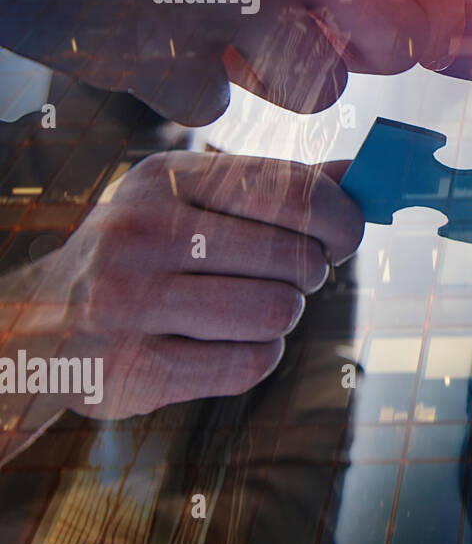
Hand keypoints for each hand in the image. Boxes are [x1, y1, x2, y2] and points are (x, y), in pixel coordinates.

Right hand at [0, 0, 464, 124]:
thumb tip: (445, 18)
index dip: (439, 18)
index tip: (431, 43)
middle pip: (396, 42)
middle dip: (373, 55)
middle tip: (330, 40)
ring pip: (316, 88)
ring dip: (280, 74)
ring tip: (222, 22)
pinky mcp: (152, 47)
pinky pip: (217, 104)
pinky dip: (189, 80)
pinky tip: (151, 26)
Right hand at [4, 151, 362, 419]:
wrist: (40, 323)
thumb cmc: (144, 253)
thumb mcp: (193, 200)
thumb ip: (277, 186)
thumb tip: (359, 175)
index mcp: (164, 179)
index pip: (292, 190)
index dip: (340, 217)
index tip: (343, 235)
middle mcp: (140, 232)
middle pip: (296, 258)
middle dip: (309, 273)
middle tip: (289, 278)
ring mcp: (129, 302)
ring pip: (278, 313)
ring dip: (283, 318)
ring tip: (250, 310)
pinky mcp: (131, 368)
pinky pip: (250, 363)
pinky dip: (258, 356)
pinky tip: (225, 344)